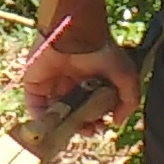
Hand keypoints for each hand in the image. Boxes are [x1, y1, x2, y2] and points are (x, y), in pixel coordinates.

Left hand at [17, 38, 140, 132]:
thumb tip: (116, 122)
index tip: (101, 126)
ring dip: (62, 127)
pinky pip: (34, 106)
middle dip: (81, 126)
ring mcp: (52, 84)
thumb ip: (128, 100)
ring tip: (72, 130)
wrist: (75, 33)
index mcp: (90, 81)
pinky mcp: (34, 83)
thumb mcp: (126, 76)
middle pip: (73, 113)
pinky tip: (53, 127)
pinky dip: (42, 120)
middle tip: (88, 130)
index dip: (96, 120)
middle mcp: (71, 83)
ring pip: (54, 113)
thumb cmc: (102, 50)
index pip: (92, 108)